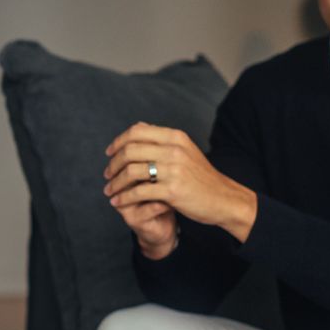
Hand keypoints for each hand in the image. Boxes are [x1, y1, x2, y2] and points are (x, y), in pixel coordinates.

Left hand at [102, 123, 257, 242]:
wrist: (223, 198)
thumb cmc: (200, 176)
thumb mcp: (185, 150)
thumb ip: (161, 139)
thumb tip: (137, 126)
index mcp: (175, 137)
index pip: (136, 132)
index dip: (118, 142)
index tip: (109, 153)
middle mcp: (174, 150)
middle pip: (130, 151)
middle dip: (113, 164)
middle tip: (106, 174)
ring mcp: (173, 170)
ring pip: (131, 172)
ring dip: (115, 183)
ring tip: (109, 191)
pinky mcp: (172, 191)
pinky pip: (139, 192)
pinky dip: (124, 198)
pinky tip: (118, 202)